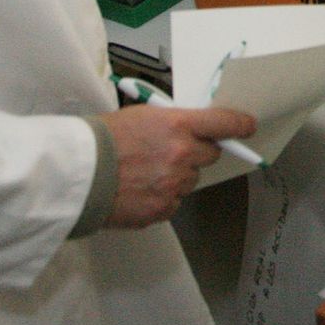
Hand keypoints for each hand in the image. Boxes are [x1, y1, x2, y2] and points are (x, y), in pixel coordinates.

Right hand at [100, 105, 256, 227]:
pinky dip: (162, 197)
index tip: (248, 126)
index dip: (239, 125)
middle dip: (196, 152)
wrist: (77, 174)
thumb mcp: (142, 115)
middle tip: (171, 151)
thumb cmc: (103, 139)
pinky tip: (139, 189)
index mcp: (178, 126)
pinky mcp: (162, 209)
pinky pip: (174, 202)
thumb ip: (173, 122)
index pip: (224, 123)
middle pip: (210, 155)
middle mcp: (182, 155)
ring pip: (191, 180)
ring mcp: (174, 185)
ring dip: (177, 176)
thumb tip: (193, 127)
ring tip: (146, 171)